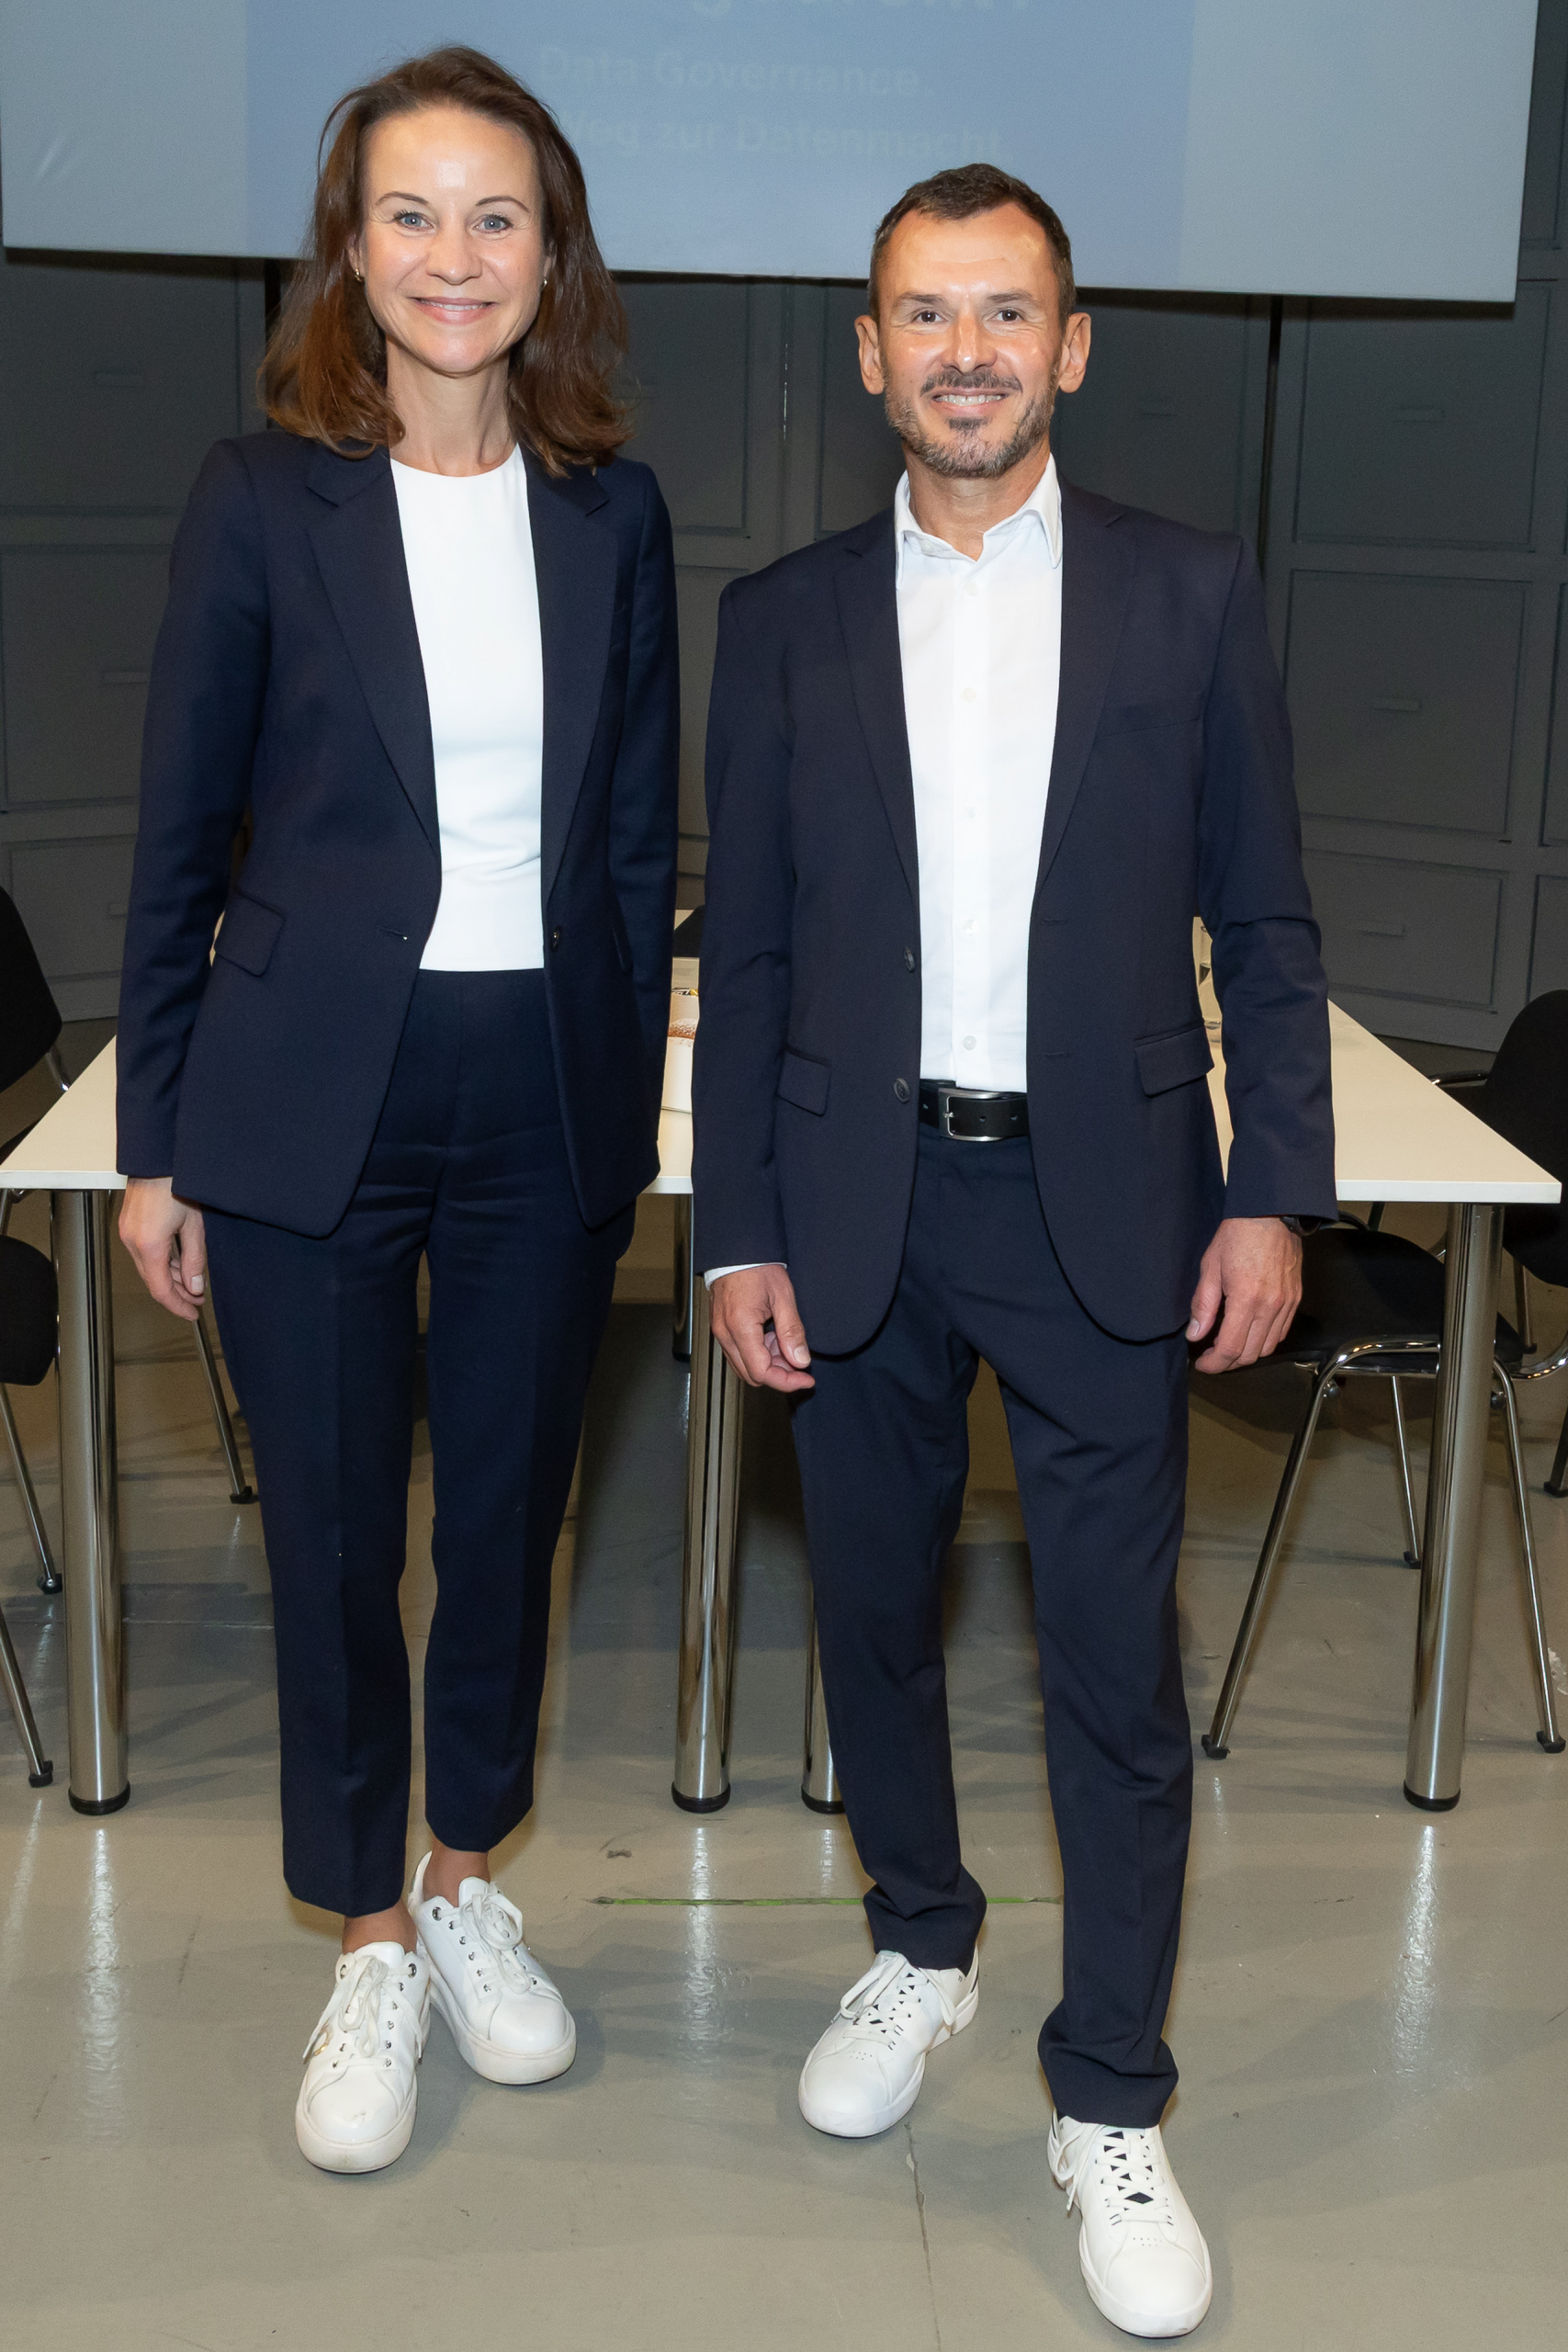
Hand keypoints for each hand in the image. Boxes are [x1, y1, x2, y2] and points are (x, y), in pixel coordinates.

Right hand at [119, 1177, 207, 1323]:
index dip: (177, 1305)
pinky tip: (177, 1265)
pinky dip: (161, 1263)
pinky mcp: (129, 1225)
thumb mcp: (195, 1226)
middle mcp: (132, 1241)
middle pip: (152, 1280)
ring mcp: (128, 1232)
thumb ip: (195, 1259)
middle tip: (196, 1301)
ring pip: (148, 1267)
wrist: (159, 1158)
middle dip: (176, 1294)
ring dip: (169, 1278)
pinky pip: (144, 1253)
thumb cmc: (177, 1182)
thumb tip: (194, 1285)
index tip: (192, 1313)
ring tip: (191, 1284)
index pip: (161, 1289)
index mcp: (149, 1244)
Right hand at [709, 1264, 815, 1393]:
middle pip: (751, 1375)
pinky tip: (772, 1338)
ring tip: (786, 1344)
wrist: (737, 1250)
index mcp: (740, 1326)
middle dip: (779, 1374)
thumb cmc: (757, 1267)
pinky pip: (739, 1353)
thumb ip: (792, 1332)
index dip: (787, 1381)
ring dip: (768, 1364)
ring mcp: (721, 1332)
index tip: (806, 1379)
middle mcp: (725, 1334)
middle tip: (799, 1361)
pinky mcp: (721, 1328)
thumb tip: (800, 1360)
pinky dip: (758, 1353)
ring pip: (744, 1366)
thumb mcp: (783, 1297)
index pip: (762, 1372)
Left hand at [1187, 1216, 1301, 1373]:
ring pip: (1267, 1347)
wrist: (1270, 1214)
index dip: (1214, 1364)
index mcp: (1246, 1299)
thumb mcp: (1210, 1268)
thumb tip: (1195, 1334)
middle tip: (1212, 1357)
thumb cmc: (1238, 1235)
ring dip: (1247, 1354)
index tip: (1203, 1364)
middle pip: (1250, 1354)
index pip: (1231, 1348)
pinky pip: (1281, 1332)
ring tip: (1228, 1346)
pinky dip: (1264, 1340)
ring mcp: (1286, 1303)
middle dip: (1228, 1362)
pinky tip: (1249, 1333)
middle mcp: (1270, 1306)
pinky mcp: (1295, 1299)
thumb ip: (1202, 1305)